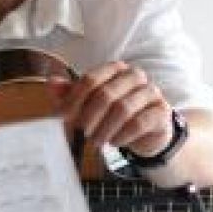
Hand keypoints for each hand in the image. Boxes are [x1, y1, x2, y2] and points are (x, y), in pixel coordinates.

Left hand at [49, 61, 174, 155]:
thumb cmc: (115, 114)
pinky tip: (115, 142)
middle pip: (106, 94)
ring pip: (123, 109)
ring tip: (97, 142)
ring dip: (105, 129)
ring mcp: (151, 92)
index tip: (62, 118)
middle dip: (89, 117)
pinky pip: (139, 123)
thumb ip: (71, 93)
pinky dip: (122, 136)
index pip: (90, 80)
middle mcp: (135, 76)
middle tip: (82, 133)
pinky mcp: (161, 111)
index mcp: (115, 69)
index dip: (73, 100)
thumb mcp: (90, 104)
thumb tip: (51, 83)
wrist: (146, 132)